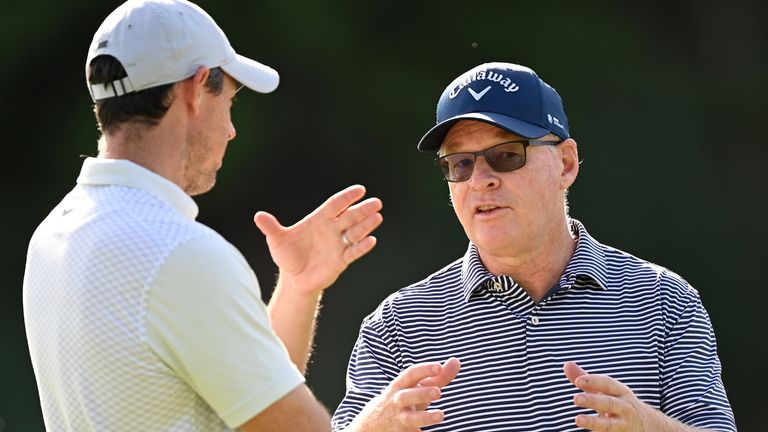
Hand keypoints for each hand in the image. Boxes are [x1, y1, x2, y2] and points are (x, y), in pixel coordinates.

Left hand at [254, 185, 382, 296]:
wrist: (294, 278)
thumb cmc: (288, 256)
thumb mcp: (277, 240)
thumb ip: (271, 228)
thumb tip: (258, 216)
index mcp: (319, 220)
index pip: (336, 204)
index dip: (347, 197)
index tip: (360, 190)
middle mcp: (332, 229)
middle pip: (350, 216)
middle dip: (363, 209)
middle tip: (376, 202)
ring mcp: (338, 244)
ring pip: (356, 232)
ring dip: (366, 225)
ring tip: (377, 217)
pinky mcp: (341, 260)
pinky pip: (354, 251)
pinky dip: (362, 246)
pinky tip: (371, 240)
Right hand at [348, 358, 460, 431]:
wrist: (374, 422)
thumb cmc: (404, 399)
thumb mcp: (417, 387)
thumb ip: (438, 376)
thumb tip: (456, 361)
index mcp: (401, 385)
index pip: (411, 374)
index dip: (424, 369)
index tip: (438, 366)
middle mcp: (398, 401)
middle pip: (407, 396)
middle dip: (422, 393)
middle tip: (438, 392)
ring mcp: (399, 418)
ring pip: (410, 418)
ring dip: (425, 417)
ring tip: (440, 415)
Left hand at [564, 361, 686, 431]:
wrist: (648, 426)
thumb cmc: (618, 403)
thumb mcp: (606, 391)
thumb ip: (587, 380)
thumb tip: (566, 364)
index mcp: (620, 392)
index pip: (608, 383)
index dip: (593, 381)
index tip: (577, 381)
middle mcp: (625, 407)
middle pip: (609, 403)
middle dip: (593, 400)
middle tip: (575, 398)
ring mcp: (624, 424)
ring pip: (609, 424)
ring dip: (594, 422)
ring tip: (577, 419)